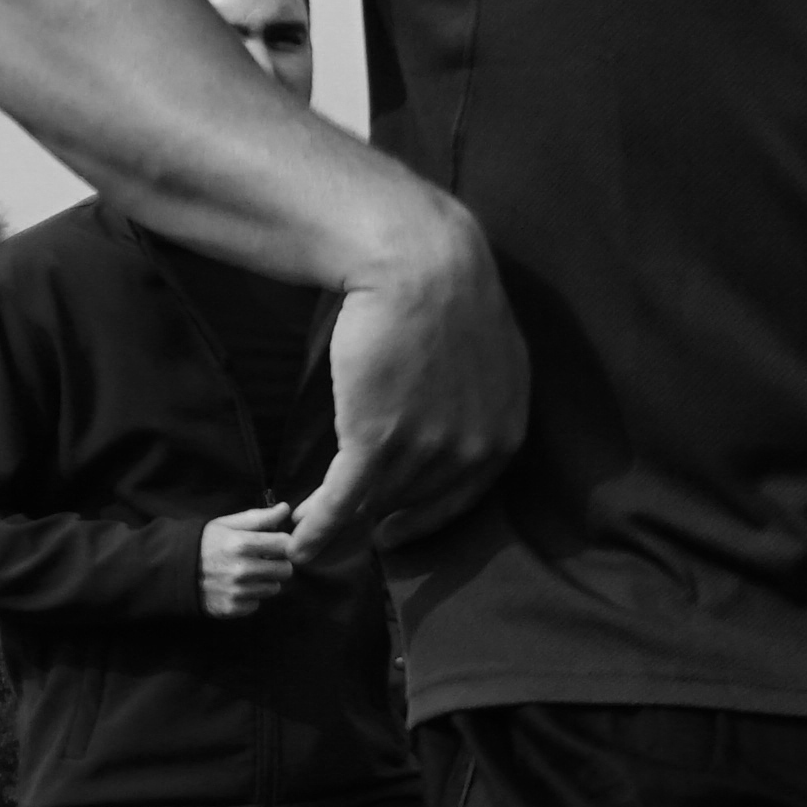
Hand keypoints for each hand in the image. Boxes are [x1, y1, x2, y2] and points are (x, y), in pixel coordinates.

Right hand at [200, 502, 301, 616]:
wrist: (174, 570)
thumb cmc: (204, 543)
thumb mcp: (227, 524)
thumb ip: (259, 517)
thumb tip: (285, 509)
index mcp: (241, 544)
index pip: (285, 544)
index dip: (283, 543)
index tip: (274, 544)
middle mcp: (241, 569)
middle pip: (285, 570)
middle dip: (278, 563)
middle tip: (263, 560)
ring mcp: (237, 591)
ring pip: (274, 588)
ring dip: (265, 581)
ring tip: (247, 573)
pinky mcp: (232, 608)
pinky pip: (256, 604)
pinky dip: (250, 597)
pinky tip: (236, 587)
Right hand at [284, 195, 522, 563]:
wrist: (418, 263)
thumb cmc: (447, 293)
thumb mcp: (488, 356)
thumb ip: (479, 399)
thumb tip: (456, 417)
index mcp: (505, 433)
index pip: (462, 495)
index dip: (424, 517)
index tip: (396, 529)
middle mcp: (473, 451)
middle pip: (416, 501)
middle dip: (379, 518)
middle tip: (349, 529)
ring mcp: (427, 450)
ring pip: (377, 501)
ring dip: (340, 524)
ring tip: (313, 534)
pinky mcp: (377, 441)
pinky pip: (345, 500)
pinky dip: (320, 527)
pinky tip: (301, 543)